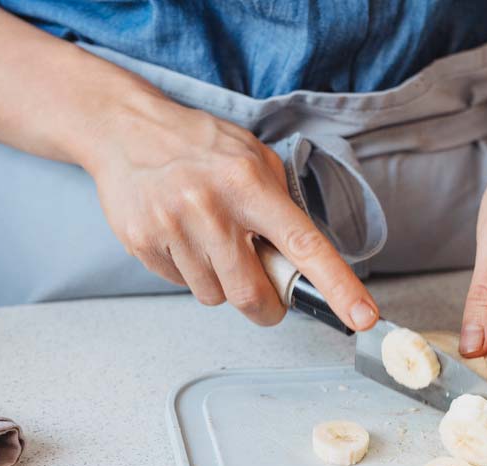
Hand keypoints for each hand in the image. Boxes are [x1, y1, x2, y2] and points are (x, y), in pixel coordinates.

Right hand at [83, 90, 378, 328]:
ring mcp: (171, 226)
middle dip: (265, 307)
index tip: (362, 316)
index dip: (337, 286)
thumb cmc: (198, 145)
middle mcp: (210, 206)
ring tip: (210, 243)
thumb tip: (304, 260)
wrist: (124, 128)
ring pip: (214, 296)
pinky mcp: (142, 242)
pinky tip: (182, 238)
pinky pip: (180, 285)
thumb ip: (280, 205)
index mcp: (249, 185)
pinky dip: (189, 273)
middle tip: (266, 294)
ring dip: (221, 283)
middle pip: (251, 294)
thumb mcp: (253, 158)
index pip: (304, 245)